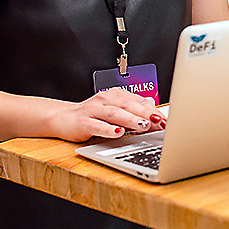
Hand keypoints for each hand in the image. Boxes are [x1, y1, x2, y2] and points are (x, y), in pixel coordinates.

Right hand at [50, 86, 166, 141]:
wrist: (63, 118)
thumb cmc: (93, 116)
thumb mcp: (115, 111)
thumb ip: (132, 112)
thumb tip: (154, 112)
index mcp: (116, 95)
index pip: (138, 101)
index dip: (153, 110)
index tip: (166, 120)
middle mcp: (105, 99)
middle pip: (129, 105)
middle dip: (146, 114)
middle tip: (159, 122)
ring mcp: (93, 110)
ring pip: (115, 113)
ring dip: (130, 119)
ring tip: (143, 125)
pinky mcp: (83, 122)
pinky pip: (97, 125)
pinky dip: (108, 129)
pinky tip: (117, 132)